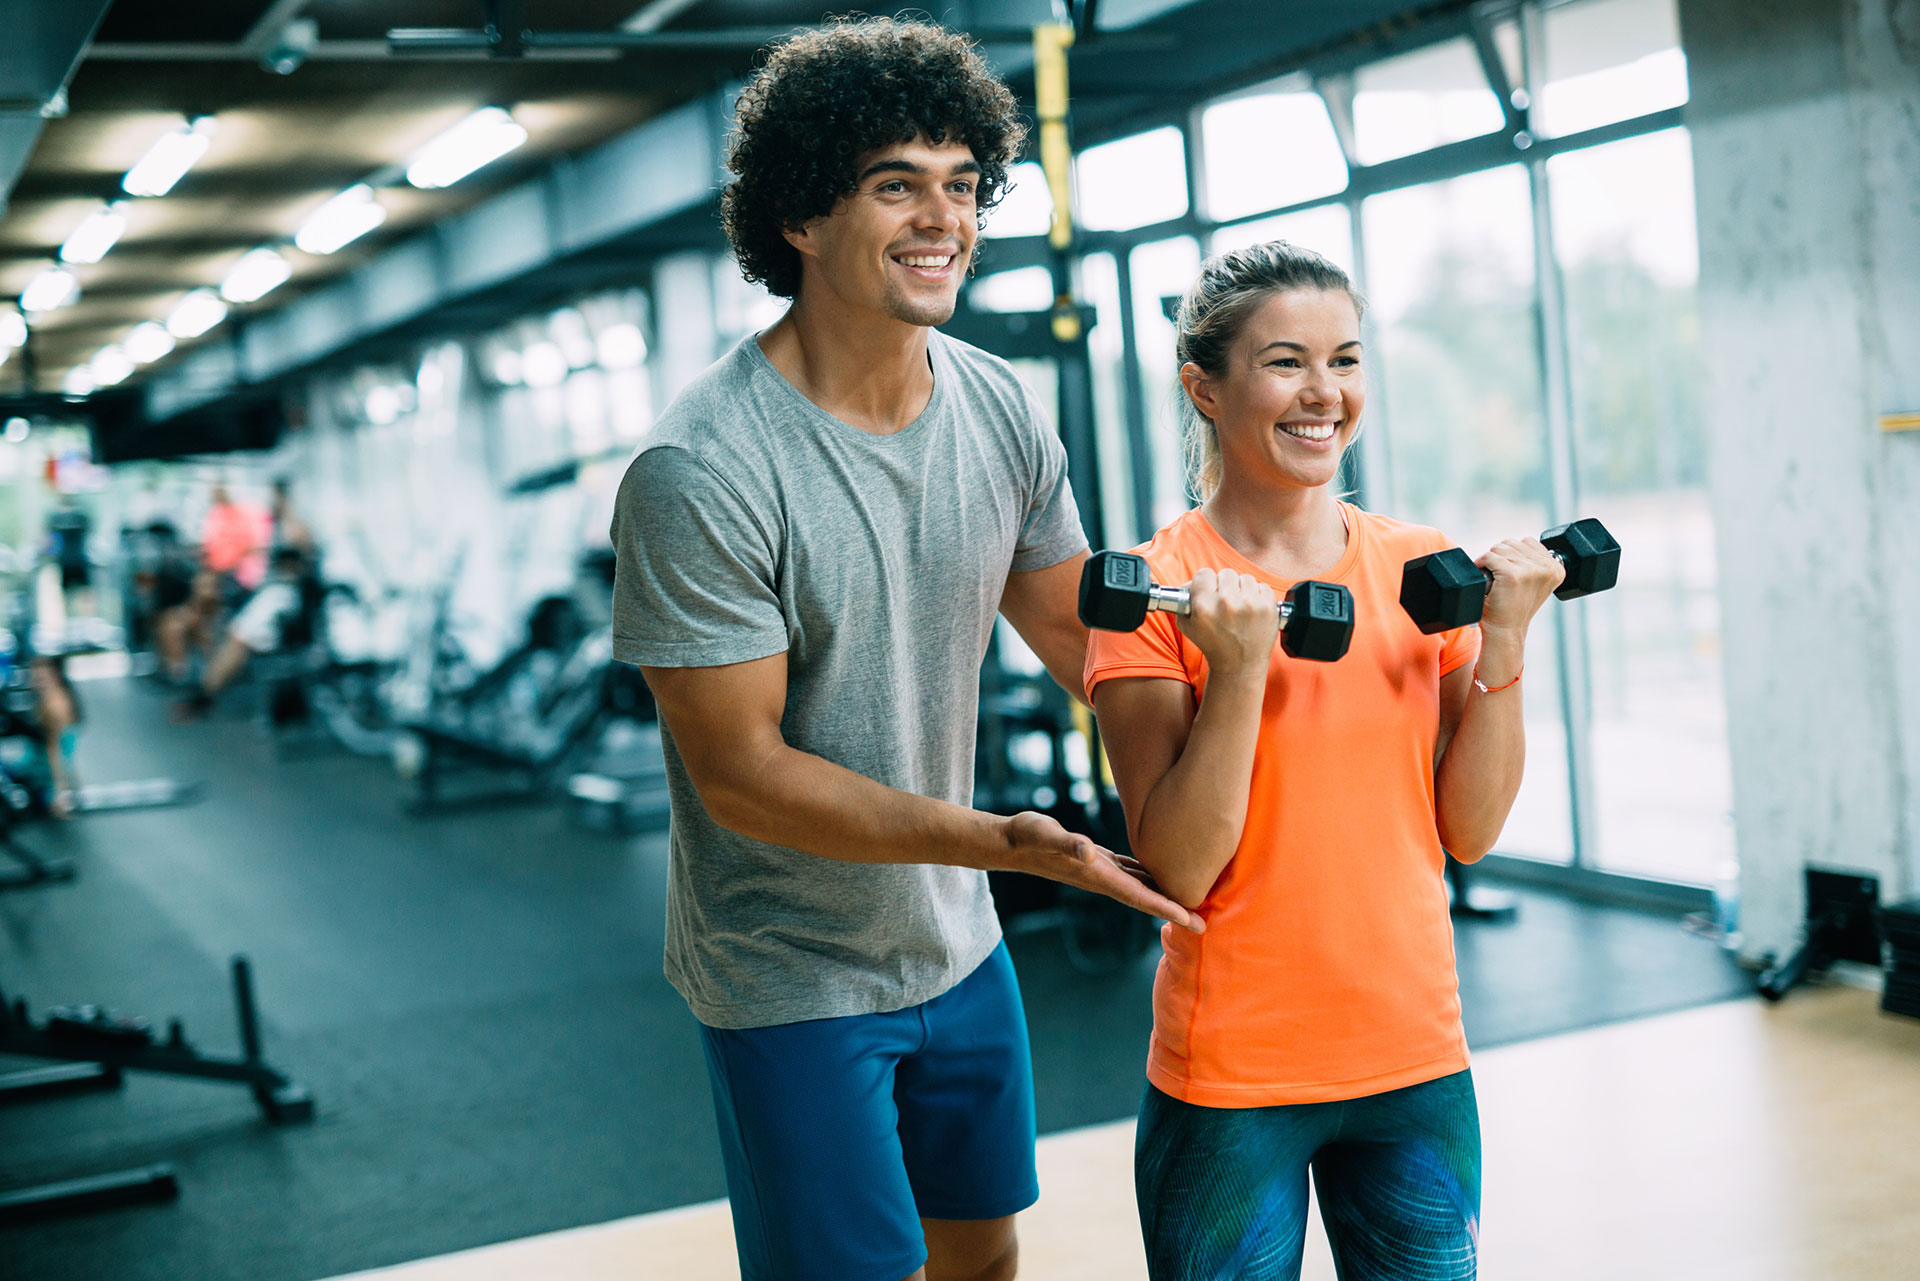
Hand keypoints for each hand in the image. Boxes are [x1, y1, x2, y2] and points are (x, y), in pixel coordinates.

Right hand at [1001, 811, 1205, 932]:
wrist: (1010, 841)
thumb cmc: (1028, 835)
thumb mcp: (1047, 833)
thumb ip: (1067, 842)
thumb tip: (1087, 850)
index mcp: (1098, 876)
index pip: (1140, 897)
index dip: (1167, 909)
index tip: (1193, 922)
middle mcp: (1103, 879)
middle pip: (1146, 900)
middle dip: (1174, 913)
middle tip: (1205, 926)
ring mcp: (1101, 872)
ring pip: (1141, 889)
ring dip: (1164, 899)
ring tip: (1191, 905)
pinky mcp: (1098, 861)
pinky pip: (1131, 874)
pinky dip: (1149, 879)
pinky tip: (1161, 876)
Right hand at [1175, 568, 1277, 676]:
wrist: (1240, 665)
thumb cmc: (1213, 644)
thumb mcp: (1187, 625)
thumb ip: (1184, 600)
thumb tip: (1190, 582)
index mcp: (1204, 606)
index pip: (1204, 574)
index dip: (1206, 583)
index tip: (1209, 592)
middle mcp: (1227, 603)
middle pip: (1226, 574)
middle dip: (1225, 586)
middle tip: (1225, 602)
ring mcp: (1250, 604)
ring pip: (1245, 578)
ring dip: (1242, 590)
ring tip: (1240, 607)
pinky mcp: (1268, 607)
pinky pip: (1262, 586)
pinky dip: (1258, 596)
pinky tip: (1252, 610)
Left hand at [1478, 536, 1565, 633]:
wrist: (1505, 630)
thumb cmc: (1515, 607)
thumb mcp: (1536, 582)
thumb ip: (1536, 563)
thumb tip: (1521, 542)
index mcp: (1557, 569)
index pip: (1529, 541)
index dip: (1514, 553)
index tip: (1509, 569)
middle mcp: (1547, 569)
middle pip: (1513, 542)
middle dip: (1501, 555)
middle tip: (1498, 574)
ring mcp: (1530, 571)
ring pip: (1500, 548)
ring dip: (1490, 559)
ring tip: (1492, 576)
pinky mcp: (1512, 575)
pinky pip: (1489, 556)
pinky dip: (1481, 563)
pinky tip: (1484, 575)